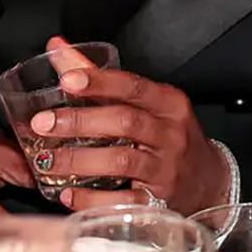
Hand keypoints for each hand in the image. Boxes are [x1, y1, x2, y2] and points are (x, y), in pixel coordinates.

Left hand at [29, 57, 229, 215]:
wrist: (208, 181)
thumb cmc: (169, 136)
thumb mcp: (148, 103)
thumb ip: (101, 78)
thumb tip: (58, 49)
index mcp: (169, 103)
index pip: (134, 87)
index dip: (100, 82)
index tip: (67, 80)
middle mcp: (171, 134)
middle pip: (125, 122)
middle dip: (80, 121)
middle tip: (43, 123)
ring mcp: (166, 169)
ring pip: (122, 161)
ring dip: (80, 161)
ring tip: (46, 161)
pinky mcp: (159, 202)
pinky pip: (123, 201)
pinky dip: (92, 199)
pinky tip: (68, 194)